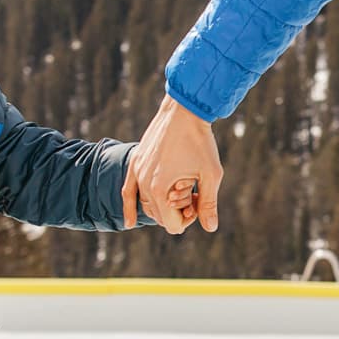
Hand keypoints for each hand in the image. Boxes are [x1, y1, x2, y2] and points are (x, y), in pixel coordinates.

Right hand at [122, 97, 223, 234]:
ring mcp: (137, 171)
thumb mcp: (210, 174)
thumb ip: (208, 203)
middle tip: (194, 192)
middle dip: (177, 211)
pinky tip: (129, 224)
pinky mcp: (136, 161)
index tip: (198, 199)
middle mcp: (143, 183)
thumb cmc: (200, 141)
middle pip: (159, 217)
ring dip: (163, 204)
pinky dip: (130, 207)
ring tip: (183, 187)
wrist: (184, 110)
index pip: (172, 225)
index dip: (189, 218)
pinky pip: (128, 191)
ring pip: (147, 205)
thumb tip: (210, 228)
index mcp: (159, 189)